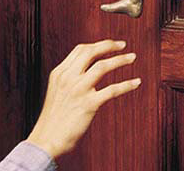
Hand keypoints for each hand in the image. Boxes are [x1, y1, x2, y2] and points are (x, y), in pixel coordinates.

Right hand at [26, 39, 139, 159]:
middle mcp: (68, 77)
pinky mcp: (89, 104)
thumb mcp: (56, 91)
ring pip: (103, 66)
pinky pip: (112, 90)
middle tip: (123, 45)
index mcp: (60, 73)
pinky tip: (136, 82)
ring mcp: (78, 90)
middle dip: (109, 45)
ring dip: (120, 60)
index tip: (109, 45)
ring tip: (132, 57)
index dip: (97, 45)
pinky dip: (127, 85)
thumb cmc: (53, 118)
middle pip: (91, 52)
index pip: (80, 50)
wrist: (47, 138)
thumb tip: (86, 71)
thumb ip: (69, 79)